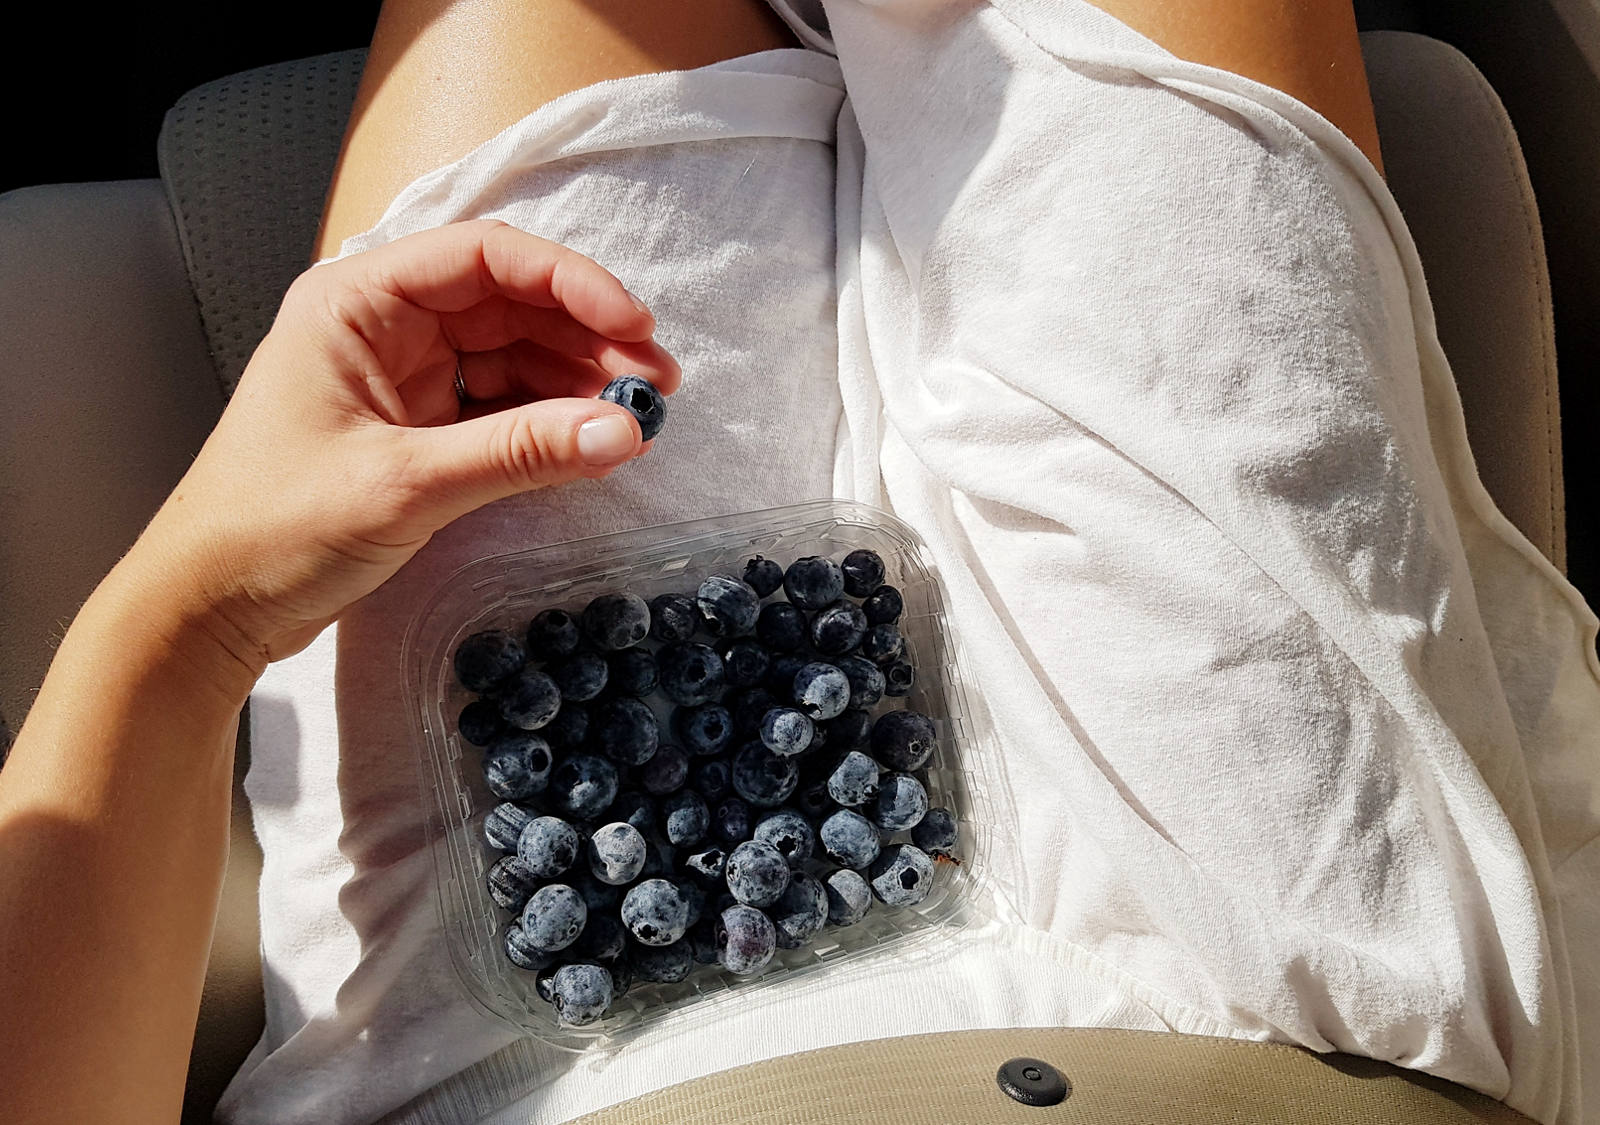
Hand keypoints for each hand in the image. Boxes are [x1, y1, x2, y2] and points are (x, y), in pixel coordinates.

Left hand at [126, 220, 678, 681]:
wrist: (209, 606)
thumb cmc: (274, 528)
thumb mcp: (407, 485)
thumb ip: (520, 452)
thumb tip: (623, 431)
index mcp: (357, 301)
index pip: (485, 258)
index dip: (572, 283)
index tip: (635, 328)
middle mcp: (381, 324)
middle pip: (509, 303)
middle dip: (587, 337)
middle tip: (656, 384)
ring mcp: (399, 375)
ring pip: (511, 354)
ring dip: (576, 381)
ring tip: (637, 417)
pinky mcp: (413, 425)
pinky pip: (497, 404)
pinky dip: (546, 420)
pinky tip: (591, 439)